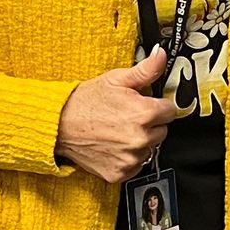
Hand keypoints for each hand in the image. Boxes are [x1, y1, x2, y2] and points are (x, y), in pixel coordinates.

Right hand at [56, 46, 176, 183]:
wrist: (58, 125)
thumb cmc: (84, 102)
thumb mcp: (116, 79)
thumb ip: (146, 69)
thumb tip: (161, 56)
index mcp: (144, 113)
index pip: (170, 111)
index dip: (158, 106)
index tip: (145, 105)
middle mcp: (140, 138)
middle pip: (162, 131)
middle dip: (149, 124)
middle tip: (127, 117)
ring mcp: (130, 158)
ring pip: (149, 149)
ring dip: (139, 142)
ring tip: (118, 131)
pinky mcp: (120, 173)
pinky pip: (135, 165)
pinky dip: (127, 158)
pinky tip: (113, 146)